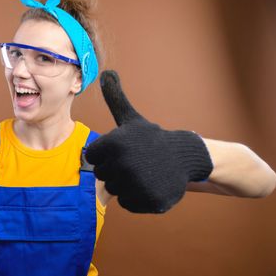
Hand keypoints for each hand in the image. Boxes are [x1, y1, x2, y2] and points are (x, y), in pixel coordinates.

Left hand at [85, 70, 212, 212]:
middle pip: (102, 175)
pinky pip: (128, 204)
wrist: (182, 156)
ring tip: (142, 172)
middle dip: (115, 169)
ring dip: (125, 183)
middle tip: (134, 161)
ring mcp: (138, 184)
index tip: (120, 149)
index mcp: (114, 143)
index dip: (104, 154)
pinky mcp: (150, 201)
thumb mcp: (130, 118)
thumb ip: (114, 97)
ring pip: (115, 190)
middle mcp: (125, 164)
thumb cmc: (149, 138)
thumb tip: (106, 71)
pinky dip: (137, 198)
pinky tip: (149, 184)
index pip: (92, 158)